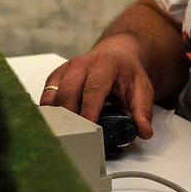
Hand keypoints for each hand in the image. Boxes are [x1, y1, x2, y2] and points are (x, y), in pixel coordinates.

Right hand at [40, 44, 156, 138]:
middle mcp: (82, 63)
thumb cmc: (125, 72)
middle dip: (70, 116)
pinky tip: (56, 124)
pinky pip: (46, 95)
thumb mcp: (142, 88)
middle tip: (76, 137)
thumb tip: (144, 131)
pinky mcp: (56, 76)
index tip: (88, 128)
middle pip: (69, 92)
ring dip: (57, 116)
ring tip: (65, 134)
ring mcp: (67, 69)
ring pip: (54, 94)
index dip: (89, 110)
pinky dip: (49, 111)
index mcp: (105, 64)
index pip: (93, 88)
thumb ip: (143, 110)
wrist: (115, 55)